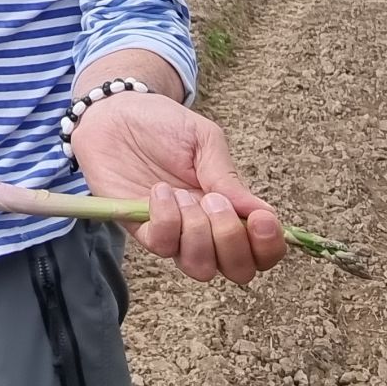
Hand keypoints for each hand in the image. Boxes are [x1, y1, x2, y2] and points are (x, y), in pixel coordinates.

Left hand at [69, 92, 286, 283]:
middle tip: (215, 201)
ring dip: (198, 233)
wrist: (117, 115)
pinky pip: (164, 247)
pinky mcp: (143, 232)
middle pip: (238, 270)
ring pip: (201, 268)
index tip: (261, 220)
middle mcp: (207, 229)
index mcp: (231, 207)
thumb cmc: (164, 126)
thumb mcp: (205, 141)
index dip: (269, 246)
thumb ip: (228, 177)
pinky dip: (167, 220)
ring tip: (183, 194)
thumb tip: (260, 212)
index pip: (262, 250)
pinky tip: (160, 192)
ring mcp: (176, 234)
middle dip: (232, 241)